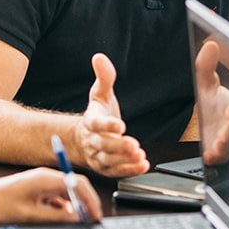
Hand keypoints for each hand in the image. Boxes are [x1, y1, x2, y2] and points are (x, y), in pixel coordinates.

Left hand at [0, 168, 102, 224]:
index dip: (90, 198)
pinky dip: (63, 208)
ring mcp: (41, 183)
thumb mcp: (30, 215)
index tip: (95, 213)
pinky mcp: (36, 190)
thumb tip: (76, 218)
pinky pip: (56, 198)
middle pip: (75, 187)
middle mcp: (45, 177)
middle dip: (85, 203)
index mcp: (46, 178)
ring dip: (74, 206)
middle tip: (91, 219)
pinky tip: (63, 218)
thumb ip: (56, 217)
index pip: (78, 183)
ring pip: (67, 193)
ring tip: (79, 221)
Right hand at [69, 53, 149, 176]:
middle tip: (133, 145)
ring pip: (110, 161)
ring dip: (125, 160)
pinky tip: (143, 165)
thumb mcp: (100, 94)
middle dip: (118, 146)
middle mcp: (93, 141)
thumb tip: (99, 57)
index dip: (107, 126)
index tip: (120, 125)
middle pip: (104, 145)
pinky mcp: (106, 168)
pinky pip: (117, 171)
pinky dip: (130, 170)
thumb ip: (103, 77)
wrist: (85, 139)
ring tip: (139, 156)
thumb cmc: (96, 115)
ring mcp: (99, 156)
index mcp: (90, 122)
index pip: (97, 124)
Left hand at [193, 38, 228, 165]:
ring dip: (226, 146)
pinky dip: (217, 157)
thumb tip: (209, 45)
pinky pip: (224, 157)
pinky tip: (209, 156)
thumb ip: (206, 66)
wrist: (219, 119)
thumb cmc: (217, 101)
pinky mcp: (223, 150)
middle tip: (225, 133)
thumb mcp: (208, 82)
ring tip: (218, 146)